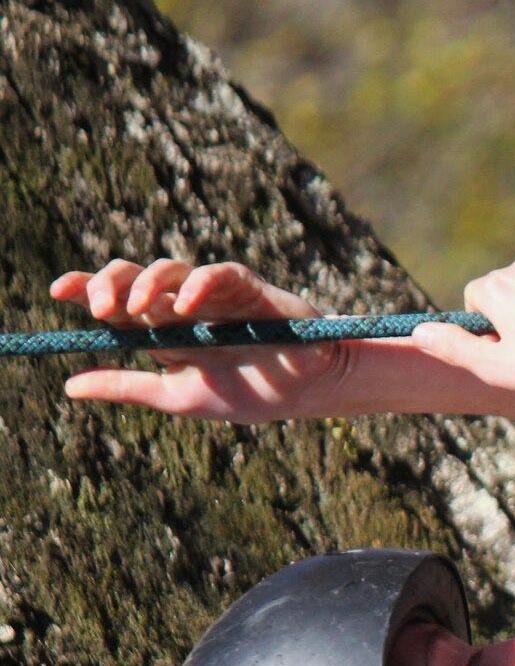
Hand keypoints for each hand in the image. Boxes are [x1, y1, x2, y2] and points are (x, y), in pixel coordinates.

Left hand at [52, 259, 341, 423]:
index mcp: (162, 329)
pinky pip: (221, 274)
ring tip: (139, 309)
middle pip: (134, 277)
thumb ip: (128, 387)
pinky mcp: (249, 288)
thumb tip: (68, 385)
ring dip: (149, 284)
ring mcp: (215, 293)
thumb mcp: (178, 396)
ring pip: (171, 269)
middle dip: (110, 282)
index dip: (84, 289)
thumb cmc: (249, 394)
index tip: (57, 292)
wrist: (307, 392)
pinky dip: (203, 284)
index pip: (115, 301)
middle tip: (101, 307)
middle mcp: (183, 305)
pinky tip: (189, 304)